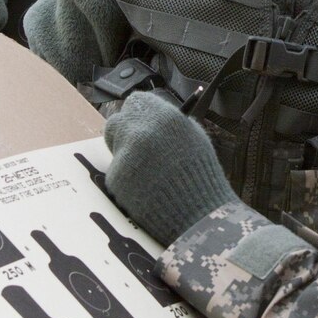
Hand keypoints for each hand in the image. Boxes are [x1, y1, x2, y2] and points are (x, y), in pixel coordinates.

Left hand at [105, 91, 237, 244]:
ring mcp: (125, 156)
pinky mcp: (116, 179)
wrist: (198, 215)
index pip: (136, 102)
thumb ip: (170, 122)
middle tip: (137, 146)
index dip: (139, 113)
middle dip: (124, 132)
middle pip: (116, 122)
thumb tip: (154, 117)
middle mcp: (140, 132)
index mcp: (163, 117)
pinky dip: (128, 180)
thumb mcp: (193, 137)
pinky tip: (147, 190)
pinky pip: (117, 173)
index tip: (142, 121)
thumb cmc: (202, 175)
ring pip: (116, 150)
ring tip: (151, 175)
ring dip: (127, 158)